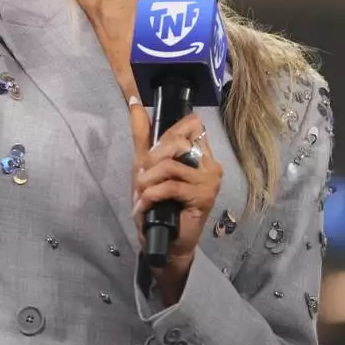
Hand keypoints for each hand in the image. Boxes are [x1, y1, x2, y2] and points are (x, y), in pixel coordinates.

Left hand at [128, 99, 221, 284]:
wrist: (166, 241)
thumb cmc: (159, 203)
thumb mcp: (145, 165)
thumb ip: (143, 133)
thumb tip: (134, 102)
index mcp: (199, 151)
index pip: (191, 124)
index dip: (168, 133)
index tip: (151, 154)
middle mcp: (209, 162)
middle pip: (178, 141)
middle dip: (151, 158)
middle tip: (142, 177)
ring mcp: (210, 180)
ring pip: (170, 165)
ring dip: (148, 181)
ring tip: (142, 194)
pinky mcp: (204, 197)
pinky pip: (171, 186)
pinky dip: (152, 195)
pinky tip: (147, 204)